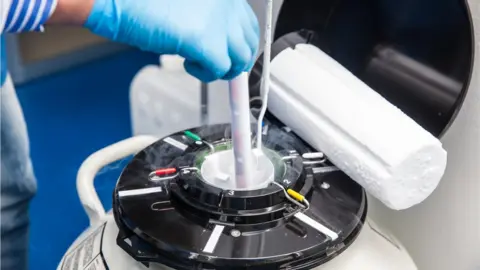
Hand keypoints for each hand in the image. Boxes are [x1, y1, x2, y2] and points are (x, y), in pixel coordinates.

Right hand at [85, 0, 259, 81]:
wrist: (119, 1)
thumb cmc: (143, 1)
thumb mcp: (188, 4)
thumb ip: (208, 17)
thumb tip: (221, 42)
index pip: (248, 22)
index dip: (242, 42)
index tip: (235, 53)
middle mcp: (228, 4)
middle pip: (249, 42)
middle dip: (236, 59)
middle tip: (221, 66)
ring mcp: (220, 22)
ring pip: (240, 59)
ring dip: (222, 68)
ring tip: (201, 65)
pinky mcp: (207, 42)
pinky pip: (220, 70)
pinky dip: (207, 74)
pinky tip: (190, 65)